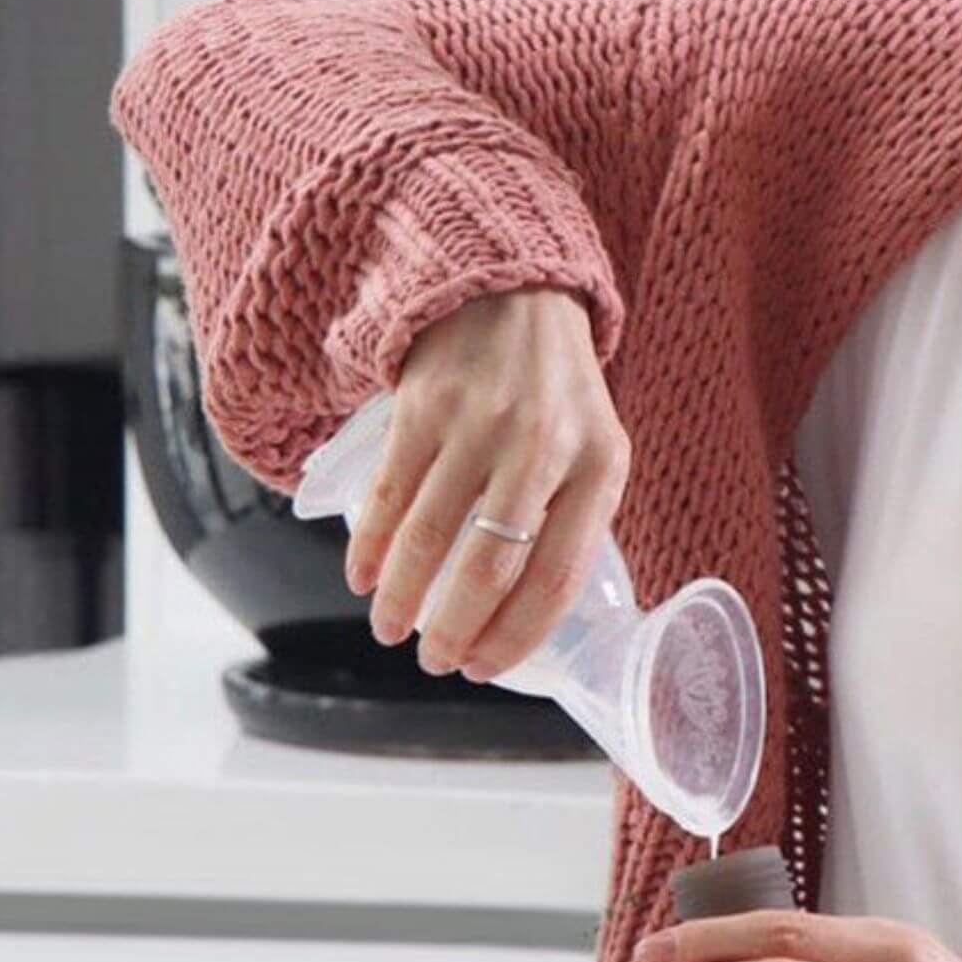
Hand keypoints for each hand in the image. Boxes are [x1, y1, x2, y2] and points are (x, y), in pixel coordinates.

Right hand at [342, 287, 630, 679]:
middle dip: (455, 631)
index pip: (558, 577)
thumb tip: (526, 617)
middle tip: (435, 662)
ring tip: (389, 631)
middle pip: (490, 569)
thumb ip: (573, 520)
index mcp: (600, 467)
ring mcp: (480, 424)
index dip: (516, 635)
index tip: (485, 669)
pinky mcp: (425, 405)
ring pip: (430, 539)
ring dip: (402, 599)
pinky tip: (361, 577)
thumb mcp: (595, 449)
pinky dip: (369, 546)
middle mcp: (542, 446)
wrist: (514, 291)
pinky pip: (391, 495)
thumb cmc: (558, 392)